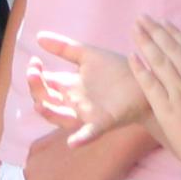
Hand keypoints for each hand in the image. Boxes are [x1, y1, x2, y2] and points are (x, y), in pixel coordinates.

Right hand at [26, 33, 149, 143]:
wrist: (146, 80)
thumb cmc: (118, 70)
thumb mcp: (89, 55)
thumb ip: (65, 47)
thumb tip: (39, 36)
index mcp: (70, 85)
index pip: (43, 83)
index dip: (34, 74)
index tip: (35, 61)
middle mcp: (74, 101)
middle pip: (46, 100)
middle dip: (36, 88)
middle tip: (34, 74)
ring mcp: (87, 113)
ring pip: (61, 118)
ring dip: (49, 113)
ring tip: (41, 105)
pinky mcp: (105, 122)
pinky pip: (91, 133)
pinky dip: (81, 139)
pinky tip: (72, 142)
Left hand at [121, 15, 180, 167]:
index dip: (174, 34)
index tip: (163, 22)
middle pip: (171, 49)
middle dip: (155, 31)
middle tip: (142, 18)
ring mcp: (180, 93)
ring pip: (160, 62)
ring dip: (145, 43)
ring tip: (134, 29)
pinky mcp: (167, 108)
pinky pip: (151, 84)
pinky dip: (141, 69)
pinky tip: (131, 56)